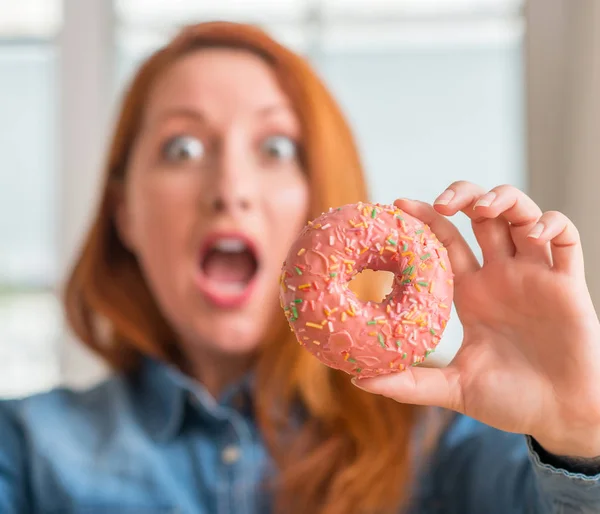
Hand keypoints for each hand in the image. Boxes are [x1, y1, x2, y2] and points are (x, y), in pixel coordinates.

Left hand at [353, 182, 599, 457]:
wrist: (560, 417)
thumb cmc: (509, 401)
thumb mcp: (454, 388)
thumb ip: (410, 383)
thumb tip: (359, 379)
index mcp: (472, 292)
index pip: (446, 240)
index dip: (426, 217)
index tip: (399, 203)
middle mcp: (501, 276)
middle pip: (483, 216)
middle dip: (463, 196)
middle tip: (443, 203)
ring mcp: (535, 276)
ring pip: (522, 215)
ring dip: (504, 199)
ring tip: (482, 207)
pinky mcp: (568, 284)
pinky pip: (567, 238)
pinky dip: (553, 224)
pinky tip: (534, 233)